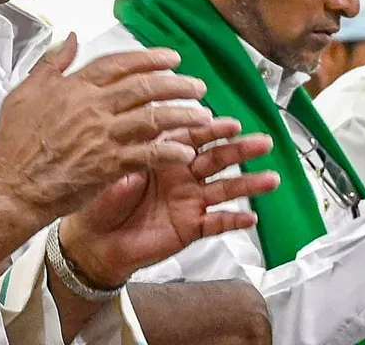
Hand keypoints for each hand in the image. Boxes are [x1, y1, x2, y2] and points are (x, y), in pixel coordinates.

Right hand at [0, 35, 214, 258]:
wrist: (10, 187)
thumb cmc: (14, 144)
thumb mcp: (24, 92)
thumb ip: (51, 62)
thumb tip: (72, 37)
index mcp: (74, 87)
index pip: (119, 63)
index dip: (148, 58)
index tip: (171, 58)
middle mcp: (92, 107)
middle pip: (144, 87)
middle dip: (176, 84)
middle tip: (198, 86)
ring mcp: (101, 136)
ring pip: (152, 118)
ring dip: (182, 115)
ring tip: (203, 116)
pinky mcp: (107, 165)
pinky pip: (147, 154)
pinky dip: (168, 151)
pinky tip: (186, 151)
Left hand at [59, 118, 279, 286]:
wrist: (94, 241)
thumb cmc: (100, 202)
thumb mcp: (111, 177)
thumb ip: (129, 168)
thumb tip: (142, 162)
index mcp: (164, 155)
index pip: (193, 137)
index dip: (213, 130)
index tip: (231, 123)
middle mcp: (182, 175)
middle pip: (217, 159)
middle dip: (241, 150)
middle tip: (263, 141)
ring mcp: (189, 201)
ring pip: (224, 189)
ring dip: (248, 184)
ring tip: (270, 179)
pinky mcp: (190, 227)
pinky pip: (216, 223)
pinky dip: (233, 220)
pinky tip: (250, 217)